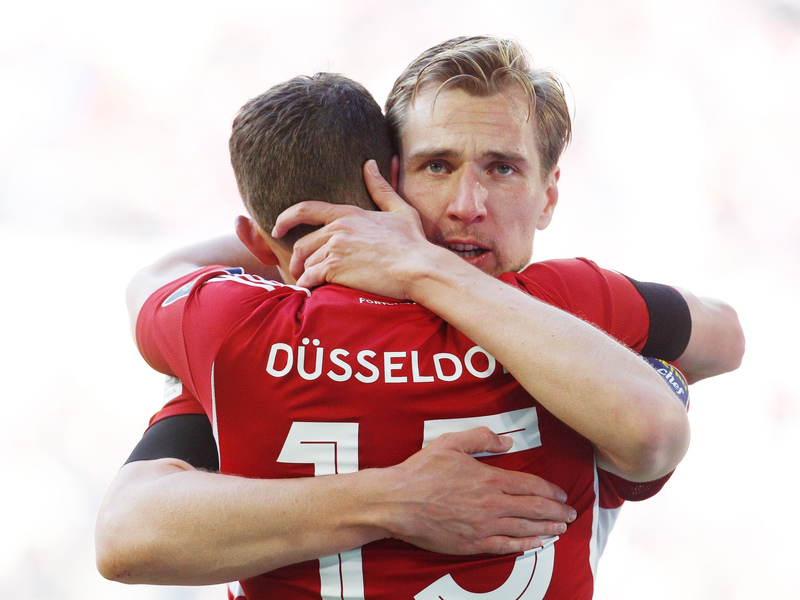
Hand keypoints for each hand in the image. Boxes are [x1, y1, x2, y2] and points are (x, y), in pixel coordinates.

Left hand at [272, 160, 452, 297]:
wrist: (418, 268)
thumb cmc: (414, 243)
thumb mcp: (400, 210)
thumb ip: (381, 188)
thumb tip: (370, 164)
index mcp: (348, 214)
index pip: (306, 209)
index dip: (286, 218)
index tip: (276, 229)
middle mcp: (337, 228)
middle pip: (302, 244)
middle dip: (297, 260)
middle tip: (298, 272)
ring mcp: (335, 248)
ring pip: (306, 263)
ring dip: (307, 275)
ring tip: (312, 285)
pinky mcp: (335, 268)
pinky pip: (309, 279)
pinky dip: (308, 287)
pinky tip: (312, 292)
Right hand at [383, 427, 575, 554]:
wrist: (398, 501)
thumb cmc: (422, 471)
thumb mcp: (451, 443)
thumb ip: (481, 438)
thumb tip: (507, 442)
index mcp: (489, 479)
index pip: (530, 485)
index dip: (550, 491)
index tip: (562, 495)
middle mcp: (492, 505)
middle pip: (534, 509)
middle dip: (556, 512)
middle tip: (571, 514)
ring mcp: (483, 527)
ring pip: (524, 529)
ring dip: (547, 529)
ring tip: (561, 529)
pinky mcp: (472, 544)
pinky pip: (506, 546)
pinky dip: (525, 546)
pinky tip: (536, 545)